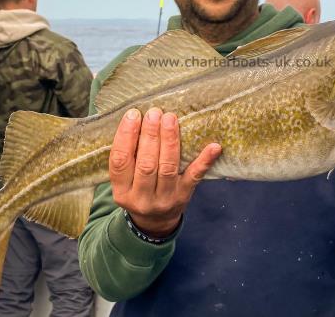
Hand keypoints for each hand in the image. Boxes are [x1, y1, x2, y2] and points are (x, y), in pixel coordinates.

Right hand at [109, 107, 220, 237]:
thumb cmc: (138, 190)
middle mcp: (141, 198)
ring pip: (167, 167)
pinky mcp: (184, 196)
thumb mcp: (124, 181)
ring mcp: (165, 198)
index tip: (134, 114)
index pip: (120, 161)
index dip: (126, 136)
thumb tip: (134, 118)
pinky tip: (214, 146)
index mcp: (121, 191)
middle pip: (146, 164)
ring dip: (170, 140)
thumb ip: (127, 157)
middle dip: (150, 136)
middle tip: (155, 112)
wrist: (155, 223)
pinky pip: (195, 177)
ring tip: (170, 118)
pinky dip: (204, 161)